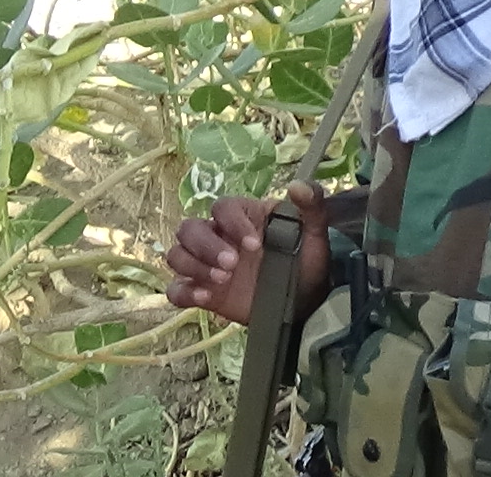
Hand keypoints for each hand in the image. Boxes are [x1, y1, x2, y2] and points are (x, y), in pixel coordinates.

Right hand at [164, 181, 331, 324]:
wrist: (304, 303)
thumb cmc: (305, 263)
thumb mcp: (315, 234)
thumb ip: (312, 207)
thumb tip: (298, 186)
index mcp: (242, 217)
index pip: (223, 207)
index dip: (233, 223)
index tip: (255, 244)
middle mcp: (219, 236)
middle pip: (190, 228)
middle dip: (206, 246)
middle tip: (232, 264)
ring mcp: (207, 265)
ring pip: (177, 254)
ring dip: (194, 265)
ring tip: (223, 280)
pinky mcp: (203, 292)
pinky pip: (176, 289)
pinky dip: (183, 291)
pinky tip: (205, 297)